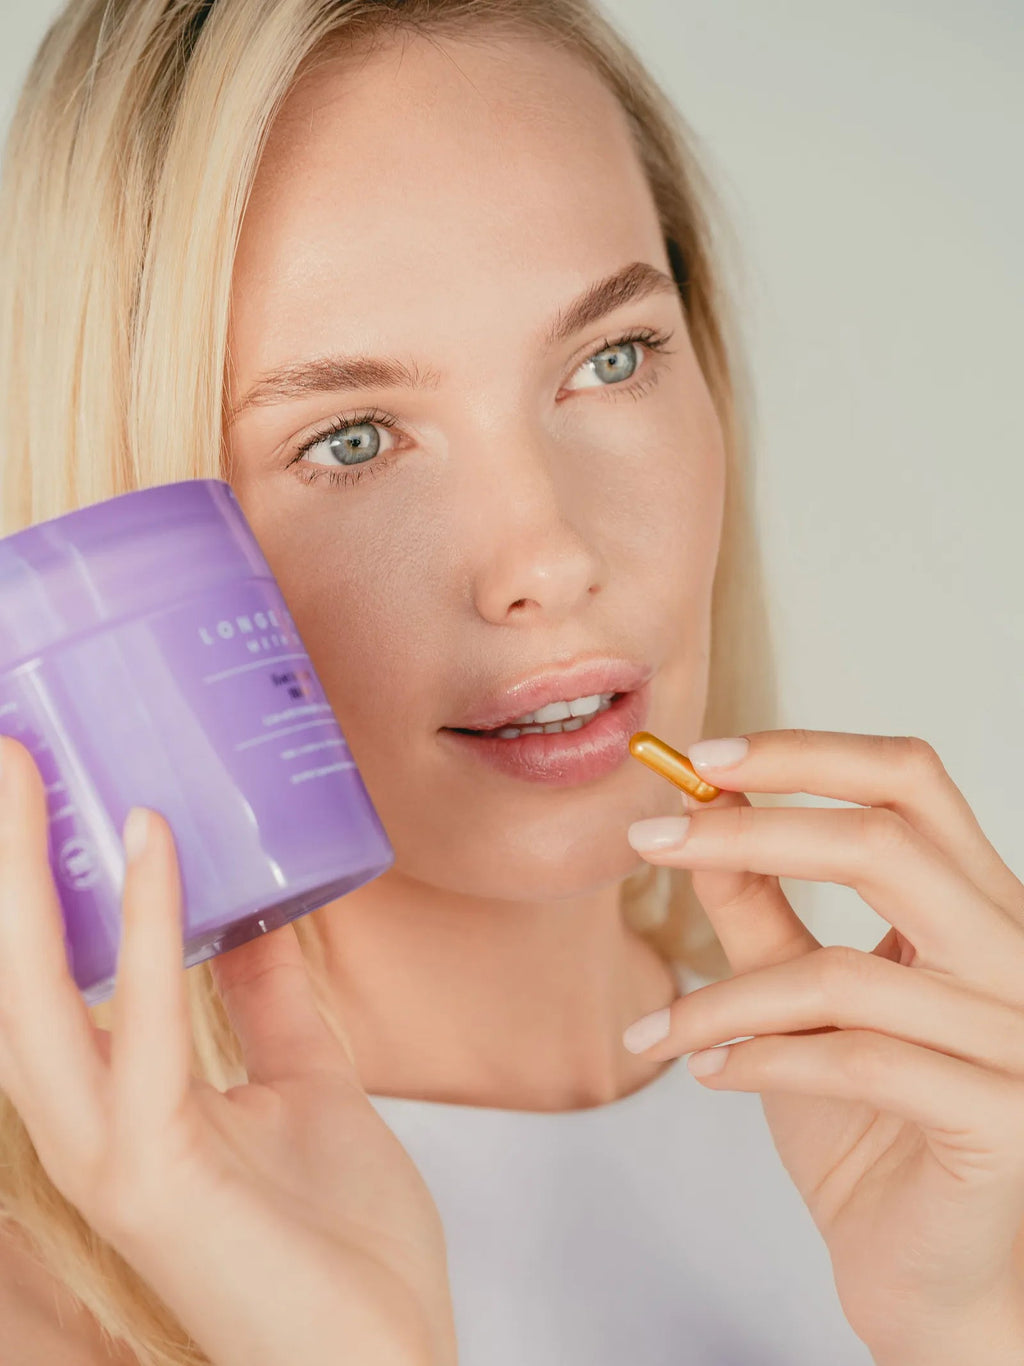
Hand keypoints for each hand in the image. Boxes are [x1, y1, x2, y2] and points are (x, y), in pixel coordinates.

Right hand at [0, 736, 455, 1365]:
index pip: (47, 978)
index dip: (29, 886)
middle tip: (9, 751)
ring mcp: (111, 1157)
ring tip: (27, 770)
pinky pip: (140, 1034)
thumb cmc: (341, 1246)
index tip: (38, 785)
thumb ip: (270, 1008)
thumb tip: (255, 919)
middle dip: (3, 862)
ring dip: (25, 877)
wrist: (385, 1363)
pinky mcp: (153, 1178)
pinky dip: (144, 931)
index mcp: (122, 1106)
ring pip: (32, 999)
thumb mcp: (306, 1088)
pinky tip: (152, 842)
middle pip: (14, 974)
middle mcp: (93, 1127)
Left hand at [624, 729, 1023, 1361]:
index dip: (805, 753)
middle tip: (647, 840)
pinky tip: (705, 1074)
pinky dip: (757, 1060)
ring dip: (721, 997)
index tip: (698, 758)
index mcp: (977, 906)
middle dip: (751, 831)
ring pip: (843, 971)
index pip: (909, 782)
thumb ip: (763, 905)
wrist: (925, 1274)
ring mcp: (1019, 1037)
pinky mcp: (1001, 1119)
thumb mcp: (802, 997)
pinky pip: (856, 1062)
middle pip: (886, 843)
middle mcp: (1015, 955)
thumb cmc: (869, 1127)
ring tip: (658, 1031)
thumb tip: (703, 808)